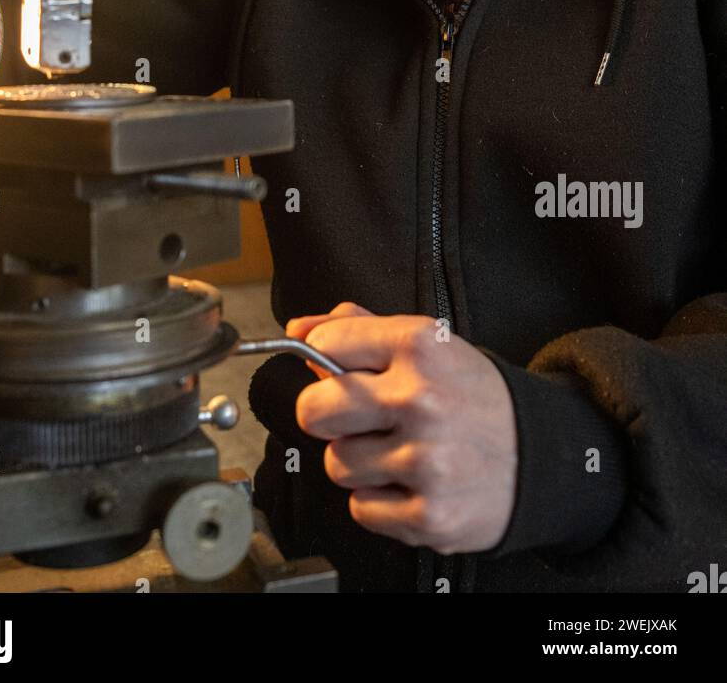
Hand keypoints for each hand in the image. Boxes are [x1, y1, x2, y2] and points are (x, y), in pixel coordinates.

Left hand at [291, 311, 517, 553]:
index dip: (321, 360)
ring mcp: (426, 461)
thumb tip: (299, 329)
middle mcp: (421, 400)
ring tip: (395, 451)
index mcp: (419, 347)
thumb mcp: (428, 344)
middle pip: (313, 411)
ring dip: (358, 462)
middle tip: (356, 418)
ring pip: (336, 465)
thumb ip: (360, 328)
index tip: (337, 370)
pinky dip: (379, 502)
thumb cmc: (474, 396)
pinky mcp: (430, 514)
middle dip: (326, 416)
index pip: (324, 345)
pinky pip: (361, 509)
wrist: (544, 455)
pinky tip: (408, 484)